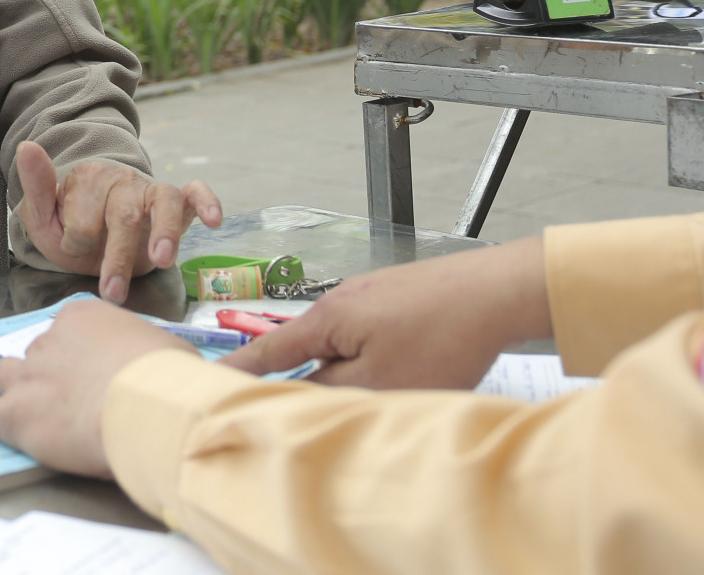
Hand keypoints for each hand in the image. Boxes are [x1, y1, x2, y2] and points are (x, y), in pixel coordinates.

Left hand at [0, 299, 188, 476]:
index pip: (69, 329)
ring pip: (3, 374)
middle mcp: (52, 339)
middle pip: (36, 352)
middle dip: (43, 370)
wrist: (150, 412)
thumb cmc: (172, 384)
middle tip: (61, 392)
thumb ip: (178, 361)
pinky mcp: (13, 414)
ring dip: (4, 386)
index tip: (88, 368)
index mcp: (88, 317)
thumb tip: (236, 365)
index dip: (76, 353)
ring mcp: (29, 375)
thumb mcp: (181, 359)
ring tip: (0, 394)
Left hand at [15, 142, 222, 304]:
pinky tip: (213, 220)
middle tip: (112, 292)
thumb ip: (36, 185)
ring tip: (161, 259)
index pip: (83, 219)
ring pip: (163, 201)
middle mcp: (121, 180)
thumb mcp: (41, 215)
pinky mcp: (176, 202)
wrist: (91, 232)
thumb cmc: (67, 227)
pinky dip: (207, 201)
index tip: (71, 255)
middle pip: (122, 216)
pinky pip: (195, 193)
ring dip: (163, 231)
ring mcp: (149, 189)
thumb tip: (27, 147)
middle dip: (117, 256)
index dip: (76, 244)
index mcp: (86, 180)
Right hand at [218, 236, 551, 388]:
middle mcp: (341, 300)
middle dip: (305, 380)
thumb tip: (296, 398)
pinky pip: (369, 335)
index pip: (268, 351)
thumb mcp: (379, 382)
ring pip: (343, 345)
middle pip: (308, 349)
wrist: (497, 291)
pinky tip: (401, 372)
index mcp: (327, 319)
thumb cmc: (439, 339)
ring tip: (369, 398)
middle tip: (300, 411)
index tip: (206, 385)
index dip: (238, 372)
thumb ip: (329, 392)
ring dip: (346, 373)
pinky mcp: (400, 298)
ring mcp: (372, 296)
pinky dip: (371, 359)